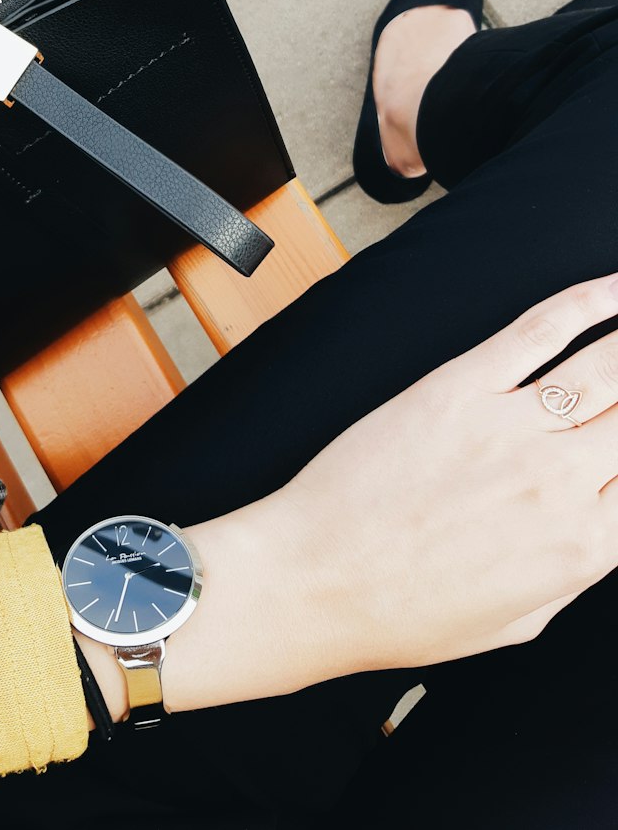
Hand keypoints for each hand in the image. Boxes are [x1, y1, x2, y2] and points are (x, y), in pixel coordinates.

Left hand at [153, 271, 617, 711]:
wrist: (318, 579)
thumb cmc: (403, 608)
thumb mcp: (519, 619)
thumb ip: (578, 567)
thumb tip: (605, 525)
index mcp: (582, 547)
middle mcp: (560, 482)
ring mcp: (511, 427)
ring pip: (611, 363)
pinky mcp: (460, 386)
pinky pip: (540, 329)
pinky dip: (588, 300)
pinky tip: (614, 286)